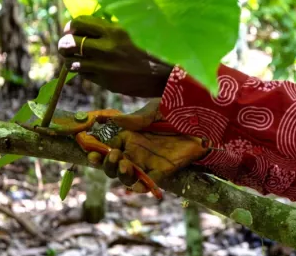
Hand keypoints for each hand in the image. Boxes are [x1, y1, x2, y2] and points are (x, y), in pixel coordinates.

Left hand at [58, 15, 173, 97]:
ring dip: (71, 60)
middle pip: (69, 43)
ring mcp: (105, 67)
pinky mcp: (106, 82)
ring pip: (72, 62)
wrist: (167, 75)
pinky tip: (91, 69)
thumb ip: (112, 29)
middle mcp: (106, 48)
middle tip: (68, 46)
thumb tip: (90, 27)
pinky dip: (84, 72)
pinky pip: (85, 75)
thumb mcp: (133, 32)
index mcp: (114, 31)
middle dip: (64, 44)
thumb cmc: (153, 50)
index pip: (79, 23)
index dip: (71, 26)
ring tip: (76, 60)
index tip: (72, 30)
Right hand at [87, 99, 208, 193]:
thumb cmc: (179, 109)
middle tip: (112, 155)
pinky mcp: (164, 170)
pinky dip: (141, 186)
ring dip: (120, 174)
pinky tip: (137, 183)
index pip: (107, 147)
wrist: (206, 119)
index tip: (90, 149)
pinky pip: (149, 183)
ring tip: (124, 164)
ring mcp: (149, 161)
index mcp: (130, 135)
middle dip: (106, 164)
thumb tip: (113, 120)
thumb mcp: (155, 110)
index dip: (96, 151)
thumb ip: (136, 118)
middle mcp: (137, 150)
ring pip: (127, 176)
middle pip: (113, 165)